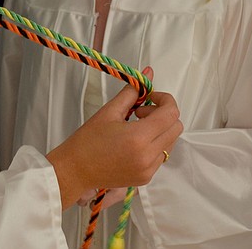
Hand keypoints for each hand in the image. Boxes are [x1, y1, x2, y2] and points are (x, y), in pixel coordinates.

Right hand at [46, 67, 181, 208]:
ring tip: (136, 126)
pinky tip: (135, 141)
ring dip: (160, 129)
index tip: (151, 97)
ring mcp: (149, 169)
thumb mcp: (110, 111)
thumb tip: (147, 74)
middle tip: (141, 111)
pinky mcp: (146, 177)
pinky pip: (162, 155)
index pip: (171, 113)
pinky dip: (155, 143)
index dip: (165, 99)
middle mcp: (148, 156)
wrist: (75, 171)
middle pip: (176, 127)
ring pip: (171, 141)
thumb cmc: (87, 141)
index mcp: (139, 137)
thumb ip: (132, 92)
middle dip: (163, 114)